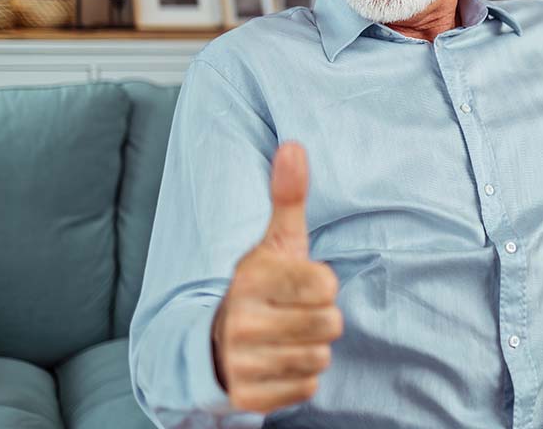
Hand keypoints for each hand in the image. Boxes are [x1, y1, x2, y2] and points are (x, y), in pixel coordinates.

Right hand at [212, 142, 342, 412]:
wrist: (213, 339)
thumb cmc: (260, 283)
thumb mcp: (276, 239)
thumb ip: (287, 195)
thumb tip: (294, 145)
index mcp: (251, 277)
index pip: (325, 284)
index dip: (323, 284)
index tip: (303, 281)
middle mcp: (241, 319)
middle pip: (329, 324)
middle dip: (322, 318)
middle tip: (298, 311)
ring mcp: (241, 360)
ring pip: (318, 359)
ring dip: (311, 348)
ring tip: (287, 335)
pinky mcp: (246, 396)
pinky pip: (305, 389)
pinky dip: (300, 378)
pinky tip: (280, 361)